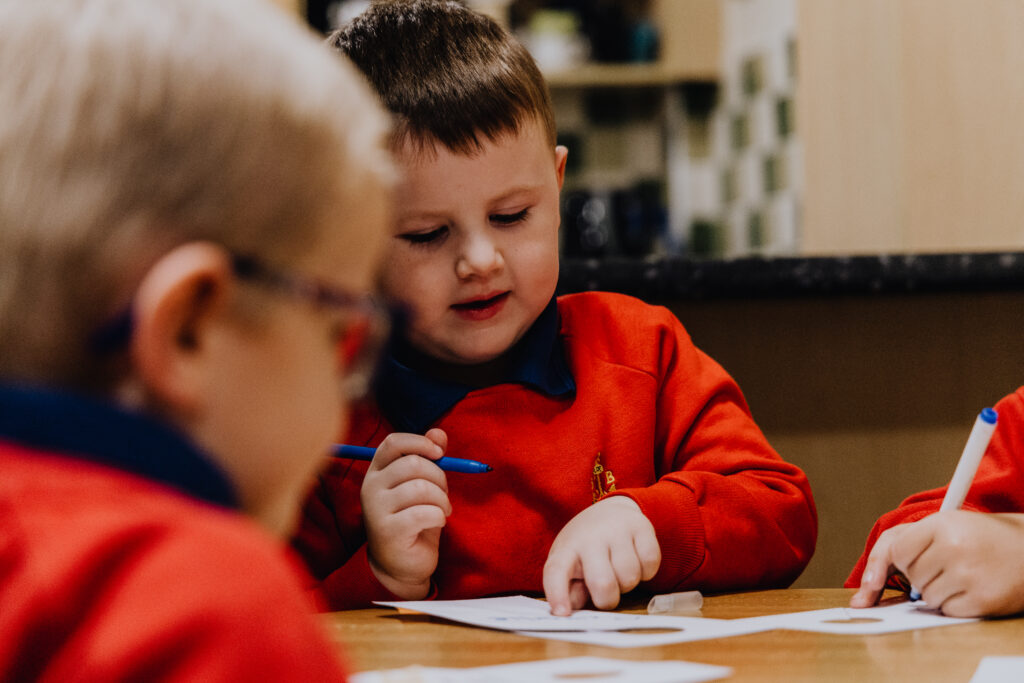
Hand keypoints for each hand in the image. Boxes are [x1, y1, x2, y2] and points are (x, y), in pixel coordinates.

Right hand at [361, 429, 450, 598]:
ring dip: (442, 500)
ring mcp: (376, 509)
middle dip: (440, 477)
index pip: (393, 442)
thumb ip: (429, 457)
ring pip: (421, 488)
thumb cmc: (413, 519)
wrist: (400, 564)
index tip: (439, 453)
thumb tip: (439, 433)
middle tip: (444, 494)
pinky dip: (439, 516)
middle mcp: (371, 487)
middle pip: (413, 464)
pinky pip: (424, 512)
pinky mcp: (387, 531)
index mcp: (377, 471)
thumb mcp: (422, 484)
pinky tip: (437, 523)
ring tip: (442, 510)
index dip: (419, 442)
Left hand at [543, 496, 660, 615]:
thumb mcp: (570, 564)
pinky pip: (650, 564)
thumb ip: (570, 589)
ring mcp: (617, 529)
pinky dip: (646, 571)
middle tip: (606, 592)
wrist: (611, 511)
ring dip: (628, 584)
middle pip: (603, 583)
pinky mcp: (641, 526)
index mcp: (566, 548)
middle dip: (608, 599)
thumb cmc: (587, 547)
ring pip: (630, 577)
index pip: (557, 570)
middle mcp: (590, 536)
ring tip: (620, 572)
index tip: (563, 613)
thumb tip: (571, 609)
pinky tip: (637, 561)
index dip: (558, 593)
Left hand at [850, 511, 1023, 616]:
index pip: (896, 553)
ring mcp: (969, 575)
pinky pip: (947, 611)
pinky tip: (972, 588)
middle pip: (911, 577)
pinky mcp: (983, 600)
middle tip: (949, 562)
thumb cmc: (979, 537)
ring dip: (939, 591)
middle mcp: (954, 548)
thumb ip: (897, 546)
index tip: (913, 561)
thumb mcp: (941, 525)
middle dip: (923, 575)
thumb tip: (863, 595)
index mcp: (941, 523)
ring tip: (963, 573)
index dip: (902, 560)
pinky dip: (955, 605)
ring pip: (926, 598)